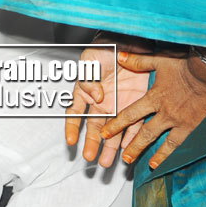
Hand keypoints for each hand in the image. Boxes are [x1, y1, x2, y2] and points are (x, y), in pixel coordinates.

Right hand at [65, 43, 150, 166]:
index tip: (70, 141)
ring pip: (112, 131)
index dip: (72, 127)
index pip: (75, 112)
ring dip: (109, 147)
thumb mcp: (91, 60)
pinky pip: (133, 126)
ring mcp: (118, 106)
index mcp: (85, 90)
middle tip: (90, 158)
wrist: (132, 43)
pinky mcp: (135, 106)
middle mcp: (100, 102)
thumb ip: (88, 78)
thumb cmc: (106, 48)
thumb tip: (94, 97)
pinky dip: (129, 139)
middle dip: (91, 143)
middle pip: (93, 127)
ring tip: (107, 163)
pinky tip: (127, 152)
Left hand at [100, 49, 205, 168]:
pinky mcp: (193, 126)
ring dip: (154, 155)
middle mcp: (165, 113)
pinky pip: (181, 142)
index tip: (105, 133)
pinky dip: (172, 152)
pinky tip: (168, 161)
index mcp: (154, 98)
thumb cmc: (185, 66)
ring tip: (147, 165)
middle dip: (133, 147)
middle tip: (123, 159)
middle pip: (145, 133)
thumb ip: (137, 61)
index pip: (130, 115)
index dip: (116, 125)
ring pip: (164, 142)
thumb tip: (119, 56)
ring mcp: (180, 121)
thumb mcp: (158, 60)